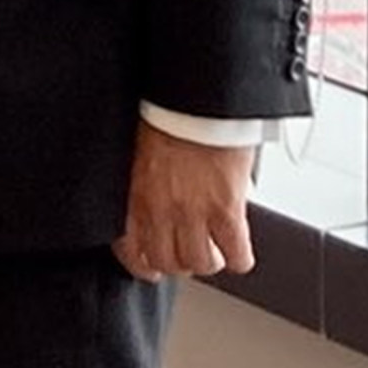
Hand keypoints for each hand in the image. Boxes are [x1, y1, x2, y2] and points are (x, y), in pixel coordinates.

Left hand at [117, 122, 259, 279]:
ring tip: (214, 251)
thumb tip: (150, 199)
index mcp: (134, 195)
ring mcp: (193, 213)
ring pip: (200, 263)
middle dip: (178, 262)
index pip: (129, 248)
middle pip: (167, 261)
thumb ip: (142, 184)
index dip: (141, 263)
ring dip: (208, 260)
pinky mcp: (227, 211)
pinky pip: (236, 255)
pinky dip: (238, 258)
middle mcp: (160, 210)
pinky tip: (238, 251)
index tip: (149, 267)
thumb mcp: (138, 154)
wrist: (195, 100)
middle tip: (188, 255)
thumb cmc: (166, 117)